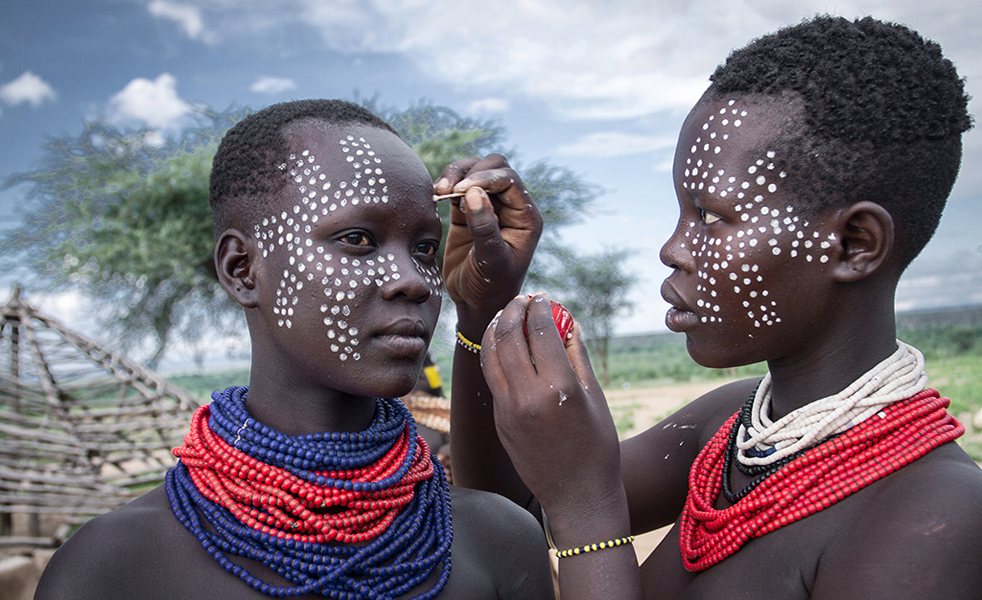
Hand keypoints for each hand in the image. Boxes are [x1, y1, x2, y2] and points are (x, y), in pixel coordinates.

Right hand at [436, 155, 542, 327]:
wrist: (474, 304)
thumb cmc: (490, 288)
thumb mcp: (491, 261)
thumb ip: (484, 228)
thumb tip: (474, 192)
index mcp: (525, 217)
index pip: (509, 181)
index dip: (486, 178)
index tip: (462, 190)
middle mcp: (510, 207)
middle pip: (495, 167)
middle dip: (472, 172)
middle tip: (451, 190)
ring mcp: (489, 206)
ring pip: (475, 171)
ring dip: (457, 174)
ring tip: (440, 191)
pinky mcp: (468, 211)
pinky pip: (459, 185)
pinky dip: (447, 184)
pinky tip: (436, 195)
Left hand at [481, 294, 624, 543]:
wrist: (577, 495)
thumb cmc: (597, 446)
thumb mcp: (595, 397)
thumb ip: (577, 355)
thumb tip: (568, 321)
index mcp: (559, 388)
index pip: (540, 331)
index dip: (540, 308)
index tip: (543, 297)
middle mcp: (527, 396)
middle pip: (509, 337)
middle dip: (513, 311)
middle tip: (522, 300)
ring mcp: (508, 410)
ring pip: (491, 356)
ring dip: (497, 330)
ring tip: (506, 316)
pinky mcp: (499, 421)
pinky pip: (492, 379)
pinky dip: (495, 355)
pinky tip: (504, 345)